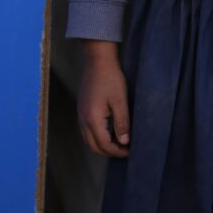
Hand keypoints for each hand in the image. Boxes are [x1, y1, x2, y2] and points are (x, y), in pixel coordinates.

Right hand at [78, 40, 129, 157]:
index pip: (104, 145)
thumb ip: (122, 123)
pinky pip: (87, 131)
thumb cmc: (110, 78)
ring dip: (102, 145)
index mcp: (92, 120)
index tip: (131, 151)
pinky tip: (110, 132)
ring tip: (119, 143)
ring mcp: (80, 115)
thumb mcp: (120, 101)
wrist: (97, 60)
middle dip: (109, 152)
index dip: (118, 151)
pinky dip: (97, 137)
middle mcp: (83, 120)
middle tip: (125, 151)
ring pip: (89, 140)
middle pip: (94, 146)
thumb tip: (124, 142)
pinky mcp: (82, 109)